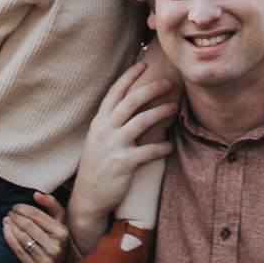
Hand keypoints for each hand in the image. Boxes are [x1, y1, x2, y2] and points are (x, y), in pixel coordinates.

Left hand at [3, 193, 66, 262]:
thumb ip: (51, 203)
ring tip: (6, 220)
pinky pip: (17, 250)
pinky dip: (8, 238)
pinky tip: (5, 230)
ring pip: (21, 237)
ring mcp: (45, 260)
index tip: (15, 206)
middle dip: (15, 216)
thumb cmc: (56, 237)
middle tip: (9, 212)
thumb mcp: (59, 220)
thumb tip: (35, 194)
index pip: (36, 215)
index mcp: (61, 233)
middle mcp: (55, 247)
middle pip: (27, 226)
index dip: (22, 208)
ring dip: (10, 226)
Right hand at [70, 62, 177, 250]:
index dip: (129, 76)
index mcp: (99, 123)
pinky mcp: (123, 163)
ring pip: (141, 121)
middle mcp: (104, 130)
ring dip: (161, 112)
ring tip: (175, 107)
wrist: (88, 199)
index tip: (144, 63)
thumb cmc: (97, 168)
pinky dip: (162, 147)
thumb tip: (131, 108)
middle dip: (151, 88)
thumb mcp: (98, 141)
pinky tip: (171, 146)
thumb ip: (111, 124)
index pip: (115, 92)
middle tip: (169, 82)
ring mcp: (113, 146)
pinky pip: (148, 151)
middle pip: (131, 101)